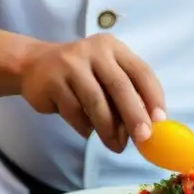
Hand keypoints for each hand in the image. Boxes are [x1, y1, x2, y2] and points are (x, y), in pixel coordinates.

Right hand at [20, 34, 165, 152]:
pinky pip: (74, 112)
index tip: (161, 121)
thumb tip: (146, 127)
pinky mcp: (52, 81)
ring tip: (116, 145)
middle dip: (134, 115)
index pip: (140, 71)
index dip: (153, 96)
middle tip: (143, 138)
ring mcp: (70, 65)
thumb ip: (124, 93)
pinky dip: (85, 127)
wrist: (33, 64)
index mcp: (113, 48)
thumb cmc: (80, 74)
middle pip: (120, 86)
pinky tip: (88, 132)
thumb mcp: (104, 73)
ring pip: (96, 102)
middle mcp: (94, 51)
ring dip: (109, 129)